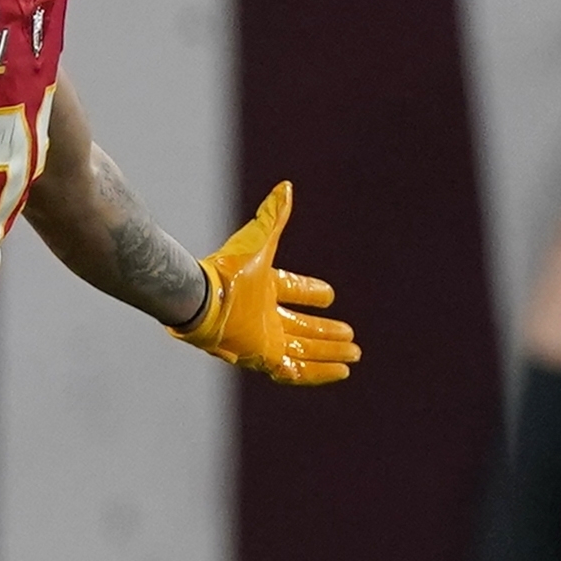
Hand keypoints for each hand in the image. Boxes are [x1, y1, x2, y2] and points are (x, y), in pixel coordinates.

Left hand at [169, 183, 358, 386]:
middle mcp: (264, 316)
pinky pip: (294, 371)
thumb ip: (274, 215)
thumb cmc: (230, 269)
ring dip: (329, 353)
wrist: (206, 297)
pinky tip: (340, 372)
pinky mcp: (263, 357)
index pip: (292, 290)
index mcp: (263, 288)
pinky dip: (318, 373)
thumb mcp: (260, 240)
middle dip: (328, 332)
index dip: (311, 292)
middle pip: (302, 328)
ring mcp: (264, 339)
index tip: (330, 296)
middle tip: (351, 337)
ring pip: (303, 350)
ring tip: (354, 355)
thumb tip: (286, 187)